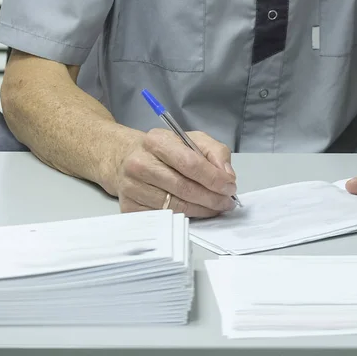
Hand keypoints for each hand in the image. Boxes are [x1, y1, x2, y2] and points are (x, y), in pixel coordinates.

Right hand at [112, 129, 237, 216]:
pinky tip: (196, 211)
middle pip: (184, 188)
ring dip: (202, 210)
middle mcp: (139, 164)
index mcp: (156, 141)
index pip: (191, 163)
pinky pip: (165, 216)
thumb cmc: (165, 151)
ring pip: (176, 205)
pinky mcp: (129, 207)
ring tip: (216, 207)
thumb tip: (227, 175)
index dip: (214, 178)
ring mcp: (132, 187)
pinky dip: (186, 216)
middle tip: (227, 202)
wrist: (126, 159)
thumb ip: (215, 152)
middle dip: (212, 198)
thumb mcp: (192, 140)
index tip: (230, 187)